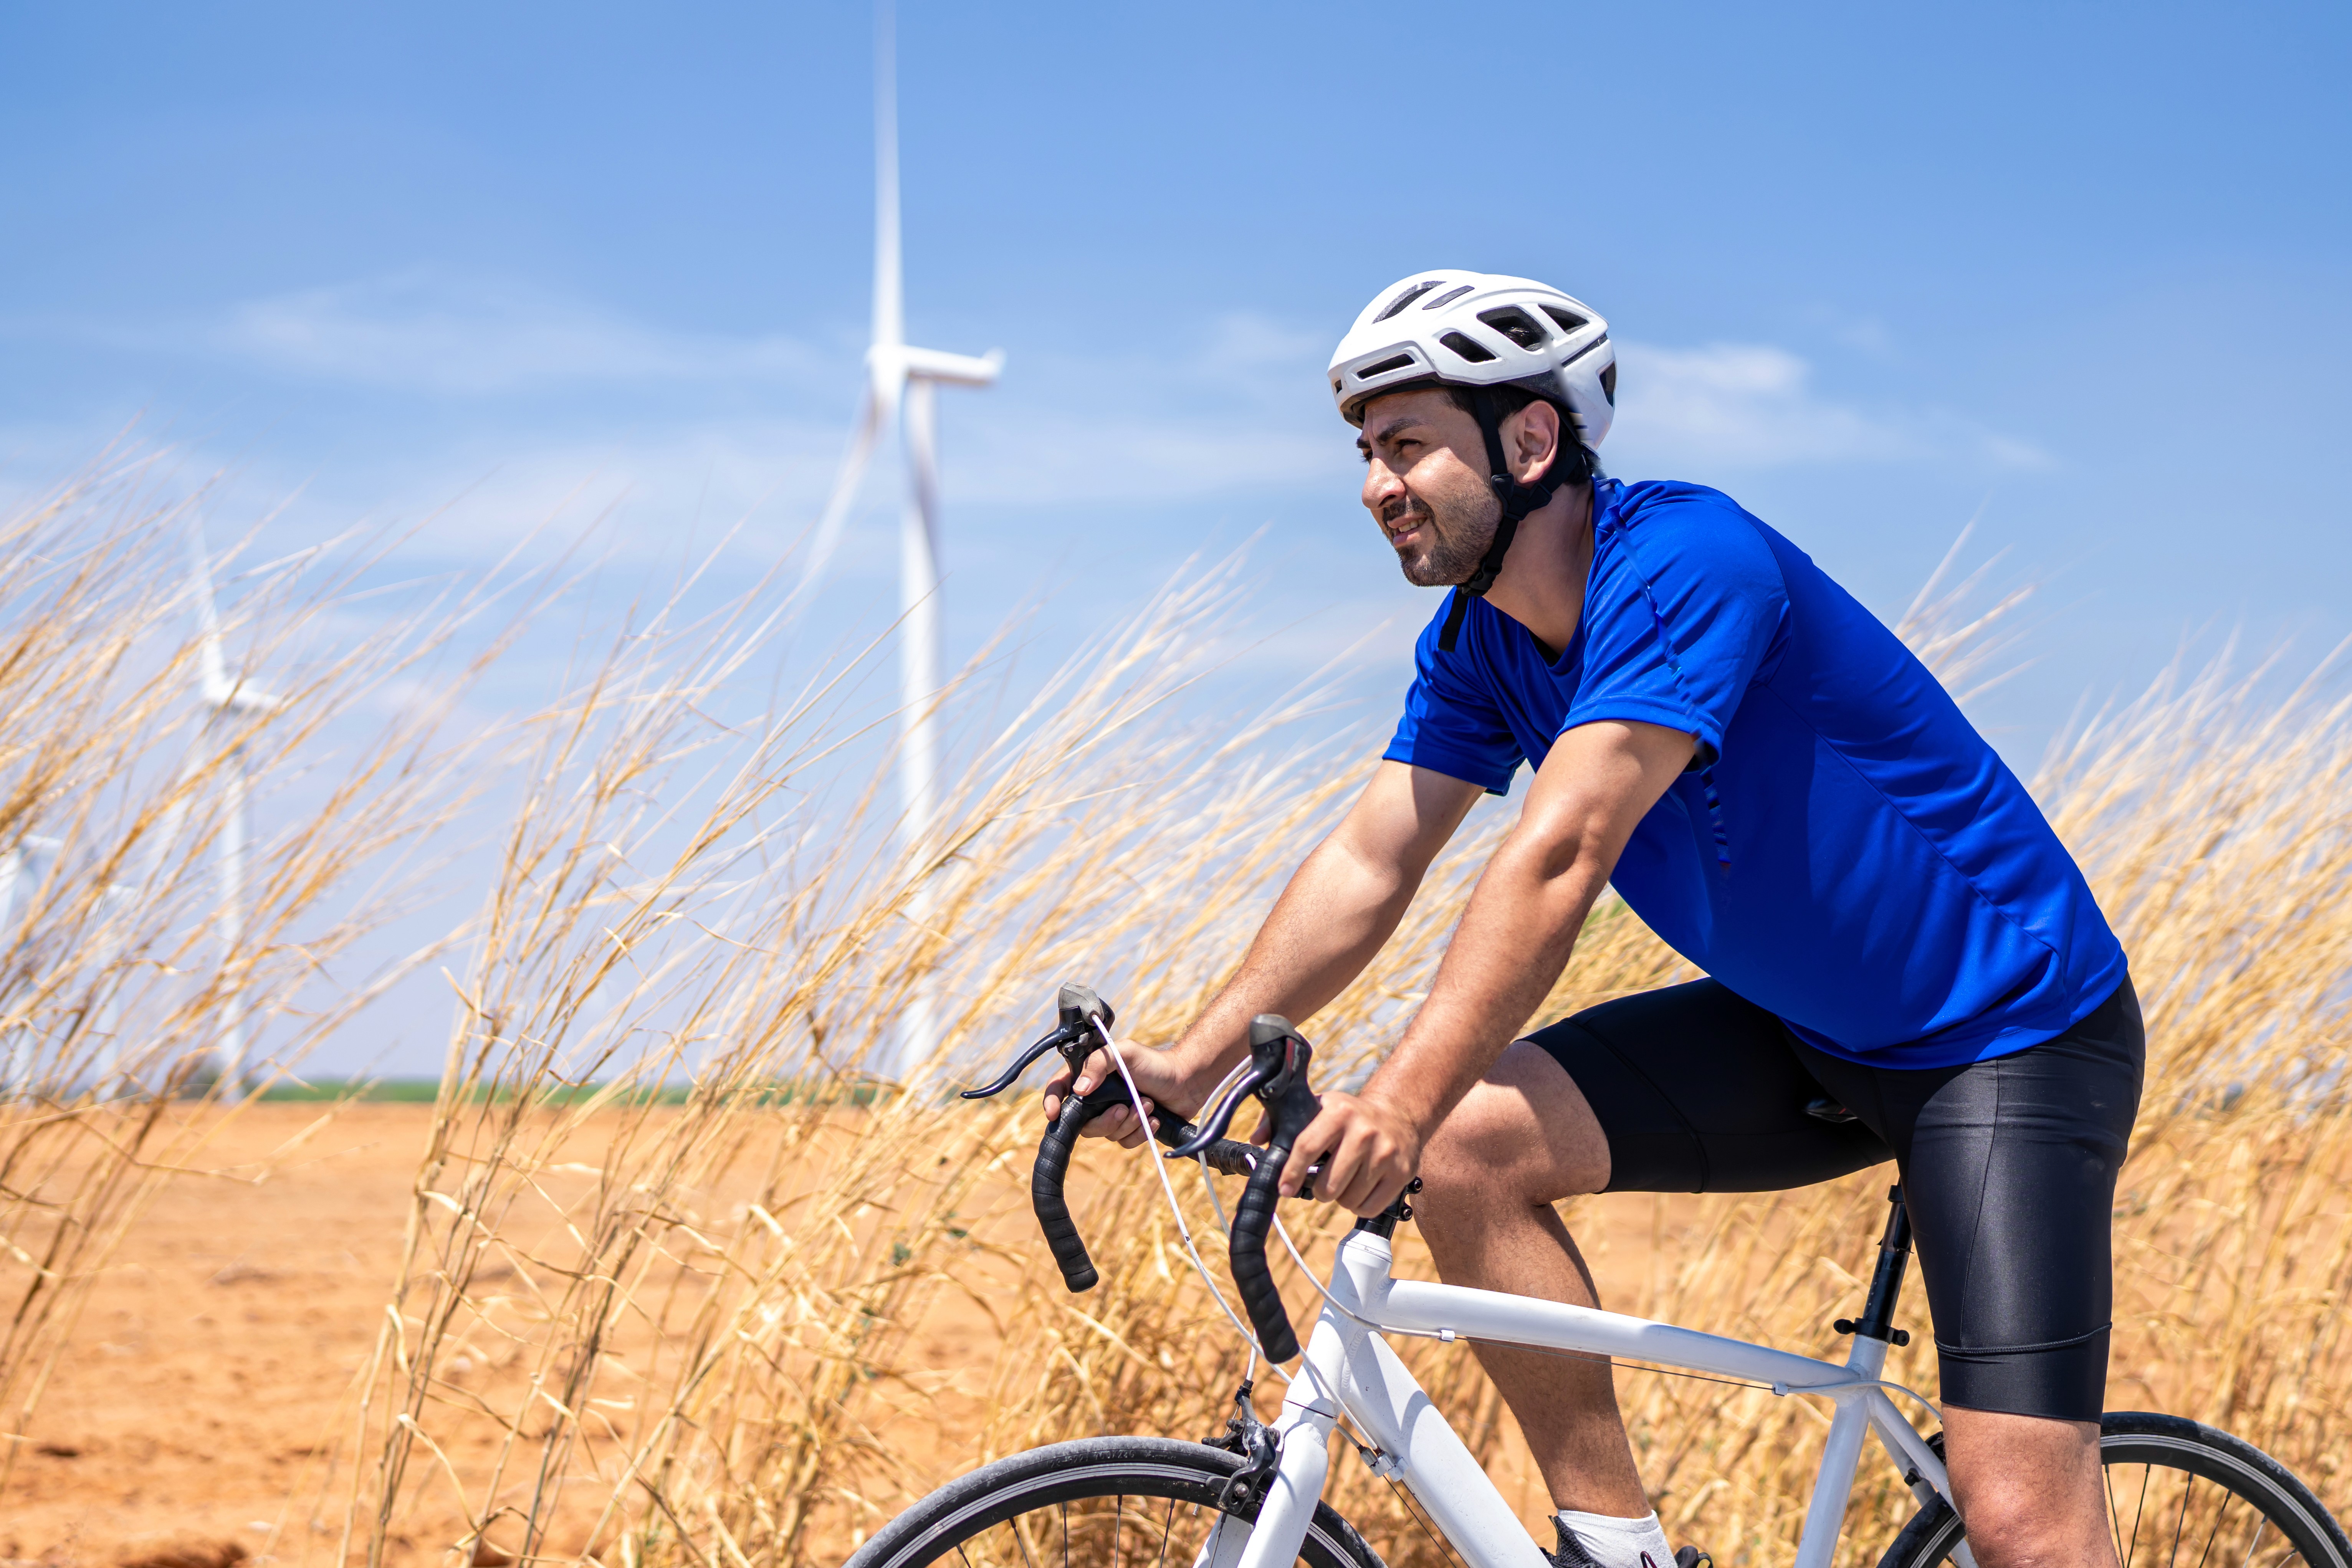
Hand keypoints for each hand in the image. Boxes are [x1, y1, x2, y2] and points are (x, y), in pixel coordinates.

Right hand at [1042, 1039, 1204, 1149]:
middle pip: (1083, 1122)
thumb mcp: (1124, 1052)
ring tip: (1148, 1105)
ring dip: (1129, 1123)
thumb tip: (1078, 1089)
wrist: (1186, 1081)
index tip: (1053, 1115)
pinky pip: (1124, 1142)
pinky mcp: (1130, 1128)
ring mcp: (1113, 1114)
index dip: (1051, 1101)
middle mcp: (1097, 1097)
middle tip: (1126, 1108)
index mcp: (1090, 1076)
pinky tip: (1153, 1119)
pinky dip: (1140, 1133)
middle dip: (1107, 1119)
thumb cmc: (1154, 1063)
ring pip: (1106, 1134)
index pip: (1060, 1089)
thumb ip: (1099, 1064)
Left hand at [1279, 1088, 1420, 1215]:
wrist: (1399, 1115)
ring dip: (1341, 1197)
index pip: (1306, 1147)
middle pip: (1328, 1185)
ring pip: (1348, 1200)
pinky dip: (1360, 1205)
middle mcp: (1364, 1131)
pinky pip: (1369, 1208)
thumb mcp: (1318, 1107)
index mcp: (1339, 1112)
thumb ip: (1281, 1120)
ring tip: (1347, 1179)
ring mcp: (1385, 1153)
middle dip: (1320, 1190)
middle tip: (1325, 1181)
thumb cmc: (1349, 1116)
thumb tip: (1257, 1140)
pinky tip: (1362, 1187)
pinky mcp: (1401, 1172)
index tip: (1285, 1188)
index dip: (1291, 1172)